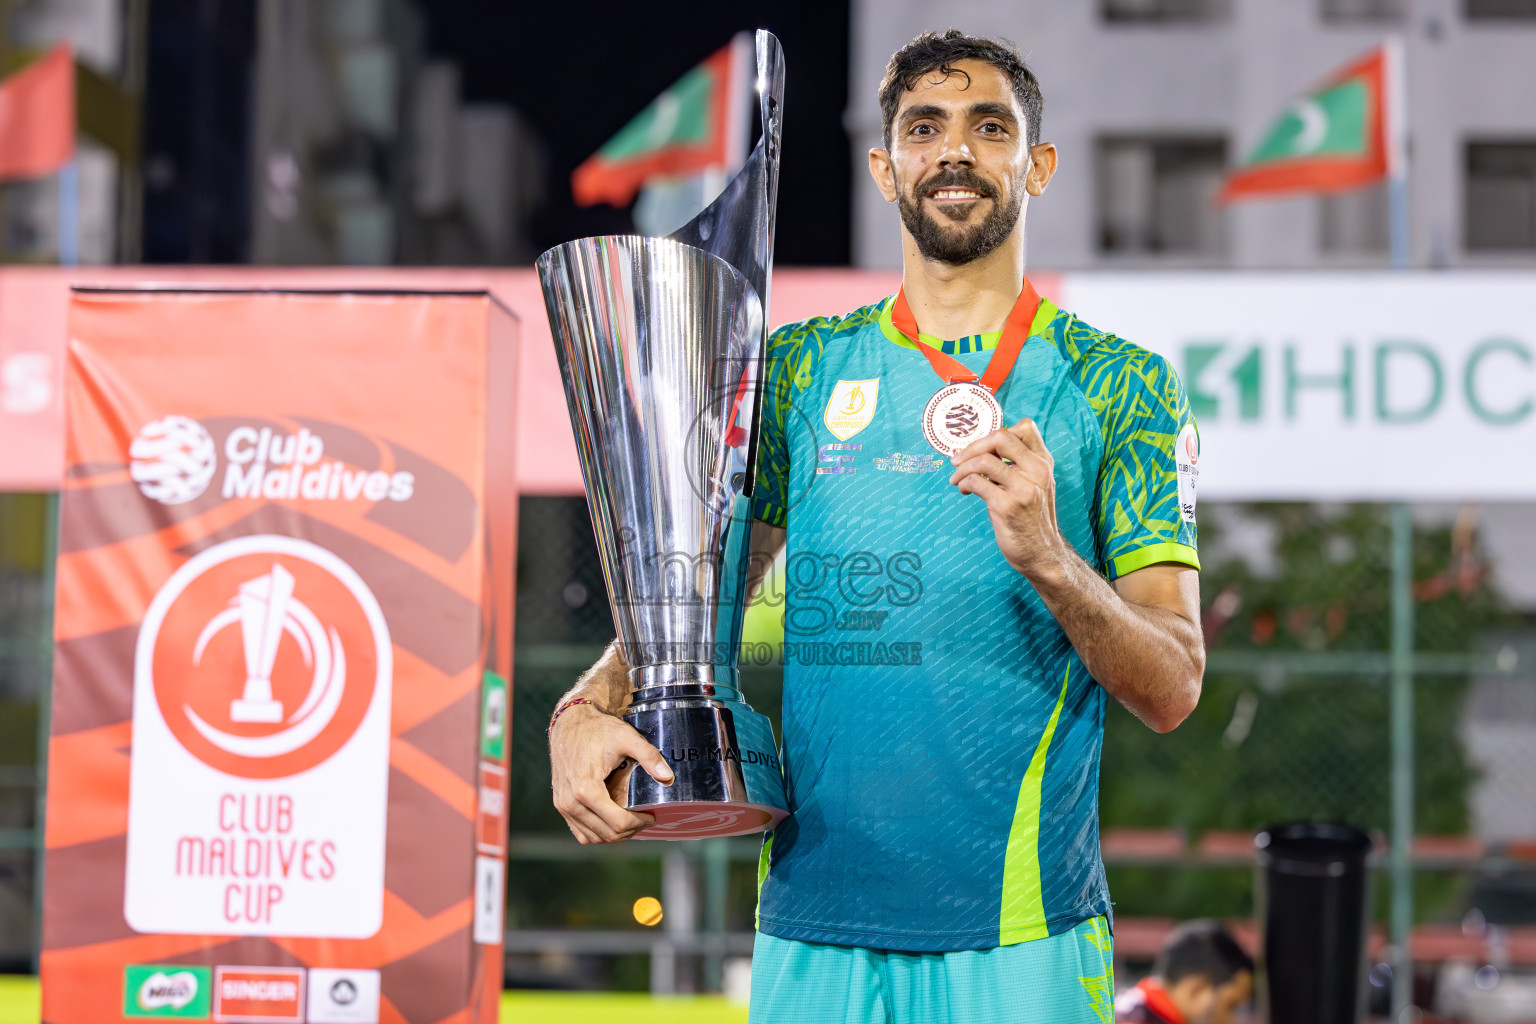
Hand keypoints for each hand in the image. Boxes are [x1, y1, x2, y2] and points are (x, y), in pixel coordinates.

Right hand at [550, 703, 674, 843]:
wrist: (570, 722)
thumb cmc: (598, 729)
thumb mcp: (627, 738)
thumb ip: (649, 756)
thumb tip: (668, 778)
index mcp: (586, 788)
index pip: (618, 822)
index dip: (640, 823)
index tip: (652, 817)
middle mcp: (571, 801)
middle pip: (607, 834)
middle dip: (630, 830)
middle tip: (645, 820)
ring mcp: (563, 805)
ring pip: (593, 837)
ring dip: (614, 834)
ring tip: (631, 821)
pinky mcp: (560, 804)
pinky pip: (580, 832)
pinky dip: (598, 832)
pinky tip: (612, 820)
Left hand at [948, 418, 1068, 580]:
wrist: (1042, 553)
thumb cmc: (1031, 518)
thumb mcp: (1034, 485)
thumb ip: (1017, 464)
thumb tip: (979, 447)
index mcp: (1044, 463)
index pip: (1025, 427)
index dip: (997, 433)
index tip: (982, 448)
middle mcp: (1038, 472)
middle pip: (1001, 437)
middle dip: (973, 446)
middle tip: (959, 459)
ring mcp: (1023, 489)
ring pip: (984, 460)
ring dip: (962, 468)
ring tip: (956, 478)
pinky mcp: (1007, 507)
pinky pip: (976, 483)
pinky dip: (963, 483)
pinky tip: (963, 491)